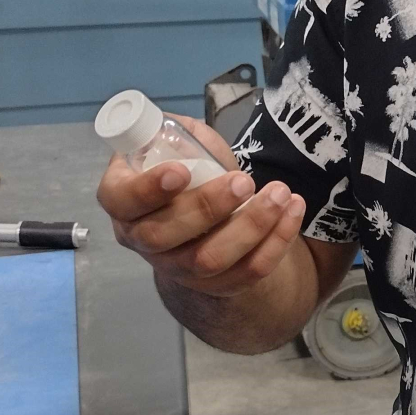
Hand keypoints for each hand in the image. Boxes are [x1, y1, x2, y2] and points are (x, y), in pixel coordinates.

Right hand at [97, 114, 305, 297]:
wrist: (207, 217)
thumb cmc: (187, 171)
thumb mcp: (177, 143)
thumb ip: (177, 134)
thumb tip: (184, 129)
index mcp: (123, 201)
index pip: (122, 201)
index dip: (147, 189)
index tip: (181, 171)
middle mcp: (142, 240)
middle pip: (165, 235)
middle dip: (209, 207)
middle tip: (244, 181)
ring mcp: (178, 268)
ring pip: (210, 259)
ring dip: (251, 226)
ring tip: (281, 194)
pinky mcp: (217, 285)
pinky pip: (248, 272)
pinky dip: (277, 242)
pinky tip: (294, 211)